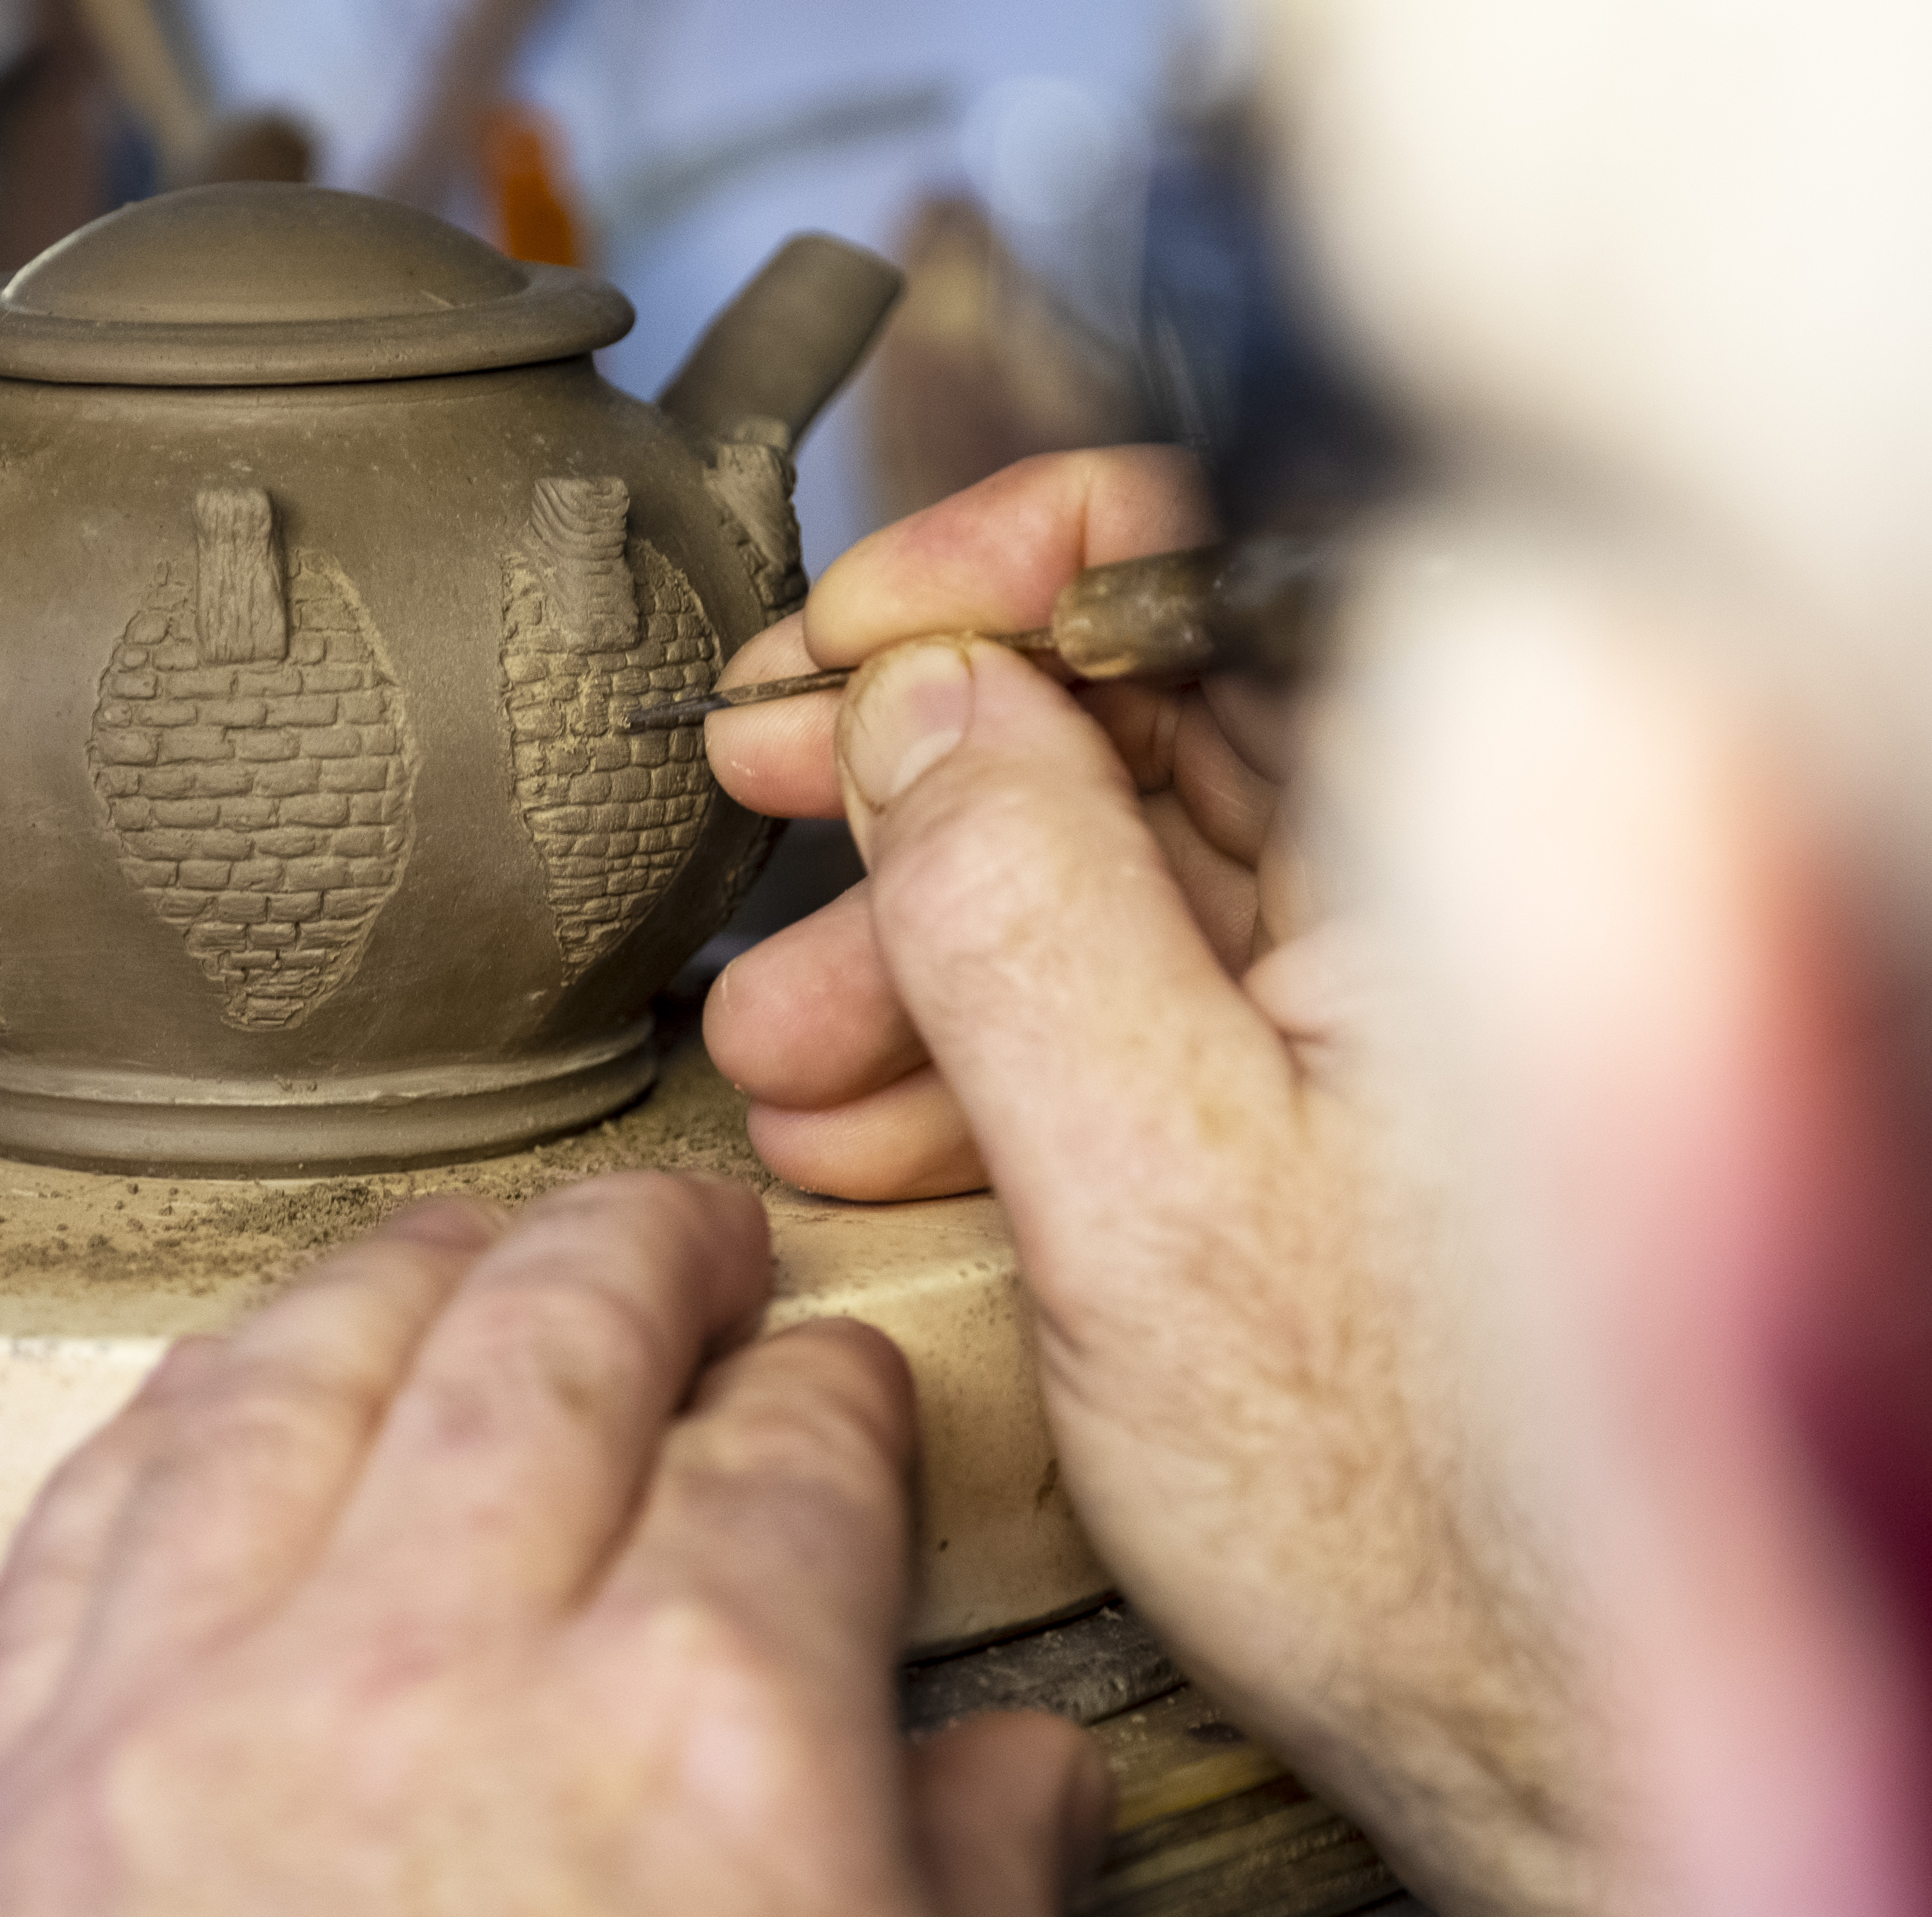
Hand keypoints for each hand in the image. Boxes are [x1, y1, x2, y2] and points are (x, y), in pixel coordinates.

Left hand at [0, 1174, 1108, 1916]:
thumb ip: (964, 1909)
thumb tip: (1020, 1768)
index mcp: (705, 1764)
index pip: (794, 1460)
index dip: (831, 1392)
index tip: (836, 1377)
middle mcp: (441, 1684)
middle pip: (551, 1342)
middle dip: (640, 1250)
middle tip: (681, 1228)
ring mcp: (186, 1724)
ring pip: (302, 1371)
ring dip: (406, 1273)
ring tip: (472, 1244)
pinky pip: (92, 1512)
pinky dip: (186, 1412)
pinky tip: (241, 1386)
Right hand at [702, 451, 1603, 1912]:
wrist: (1523, 1725)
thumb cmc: (1418, 1509)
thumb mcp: (1154, 1191)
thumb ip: (1020, 916)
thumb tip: (912, 701)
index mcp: (1469, 841)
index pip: (1240, 557)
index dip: (1015, 563)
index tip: (852, 635)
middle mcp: (1441, 877)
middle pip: (1145, 702)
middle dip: (920, 759)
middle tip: (759, 778)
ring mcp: (1372, 984)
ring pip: (1108, 861)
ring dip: (911, 940)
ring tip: (779, 1043)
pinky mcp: (1307, 1085)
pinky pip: (1120, 996)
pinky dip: (975, 1045)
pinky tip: (864, 1123)